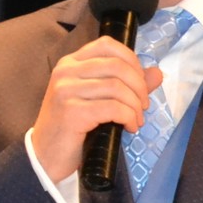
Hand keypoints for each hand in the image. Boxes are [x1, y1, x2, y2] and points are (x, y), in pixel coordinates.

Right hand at [30, 36, 164, 179]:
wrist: (45, 157)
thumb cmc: (72, 127)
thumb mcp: (98, 100)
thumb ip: (127, 84)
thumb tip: (157, 73)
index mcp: (70, 63)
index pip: (107, 45)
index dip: (132, 61)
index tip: (140, 82)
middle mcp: (66, 71)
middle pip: (117, 66)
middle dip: (139, 86)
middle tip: (143, 105)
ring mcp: (66, 90)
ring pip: (117, 87)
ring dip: (135, 106)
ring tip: (136, 119)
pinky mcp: (72, 112)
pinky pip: (113, 108)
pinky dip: (129, 117)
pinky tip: (130, 127)